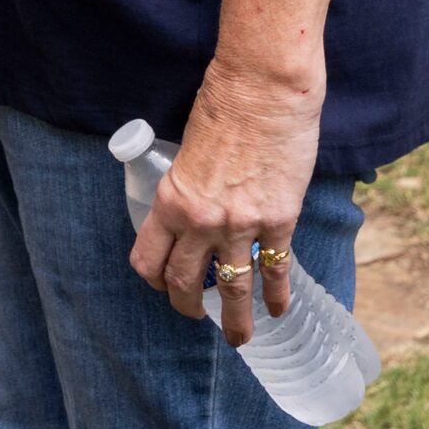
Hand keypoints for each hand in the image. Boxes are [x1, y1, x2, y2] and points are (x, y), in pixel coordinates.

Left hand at [128, 59, 324, 345]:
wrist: (264, 90)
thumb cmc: (222, 108)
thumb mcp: (187, 152)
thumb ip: (188, 186)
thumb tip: (195, 207)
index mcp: (170, 199)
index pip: (148, 257)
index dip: (153, 278)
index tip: (161, 284)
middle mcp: (200, 220)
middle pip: (184, 281)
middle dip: (186, 306)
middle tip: (194, 316)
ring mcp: (241, 224)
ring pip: (231, 288)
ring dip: (234, 320)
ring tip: (238, 338)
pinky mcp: (280, 220)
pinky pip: (276, 268)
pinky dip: (277, 295)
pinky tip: (278, 310)